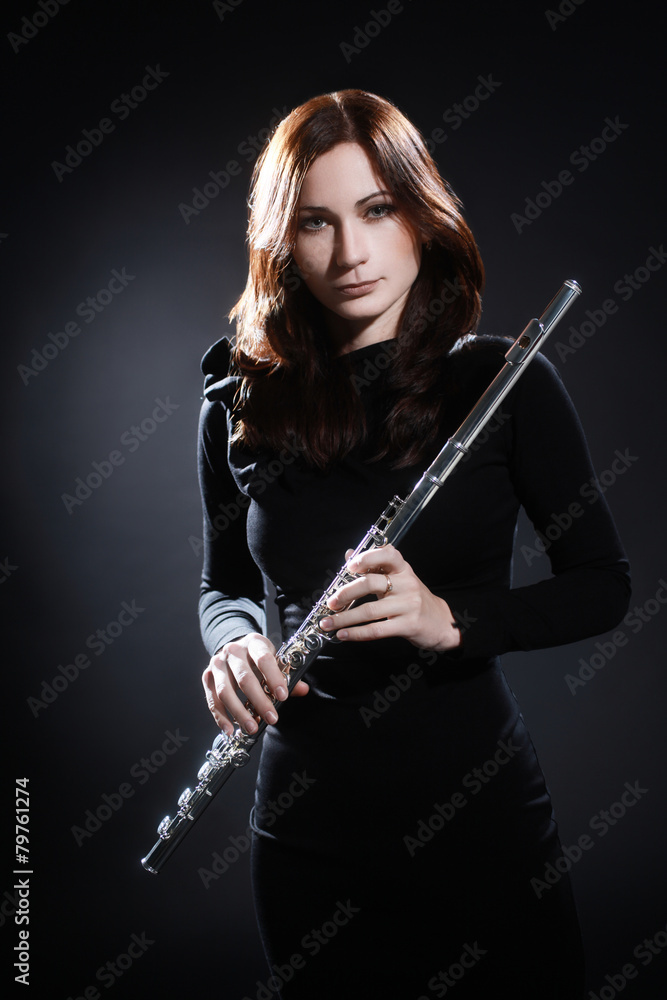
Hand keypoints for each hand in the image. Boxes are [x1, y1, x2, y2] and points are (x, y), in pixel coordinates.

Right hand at [201, 632, 309, 735]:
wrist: (235, 648)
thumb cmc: (258, 657)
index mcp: (254, 643)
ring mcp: (217, 664)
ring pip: (225, 691)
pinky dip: (221, 717)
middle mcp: (233, 651)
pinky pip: (212, 700)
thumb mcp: (274, 659)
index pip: (264, 659)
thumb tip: (303, 689)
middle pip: (244, 678)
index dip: (274, 678)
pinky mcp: (207, 677)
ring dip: (239, 712)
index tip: (283, 696)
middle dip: (259, 701)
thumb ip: (287, 675)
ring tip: (252, 728)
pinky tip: (230, 729)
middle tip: (272, 718)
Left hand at [319, 545, 460, 651]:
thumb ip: (374, 567)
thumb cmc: (413, 598)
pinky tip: (343, 634)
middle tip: (331, 602)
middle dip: (345, 593)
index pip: (387, 555)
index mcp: (402, 569)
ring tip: (327, 623)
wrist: (441, 622)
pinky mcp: (408, 625)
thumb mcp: (398, 578)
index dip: (367, 558)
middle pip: (370, 584)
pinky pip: (377, 630)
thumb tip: (349, 554)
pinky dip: (356, 633)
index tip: (349, 566)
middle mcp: (406, 584)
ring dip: (344, 618)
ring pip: (369, 610)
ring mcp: (408, 605)